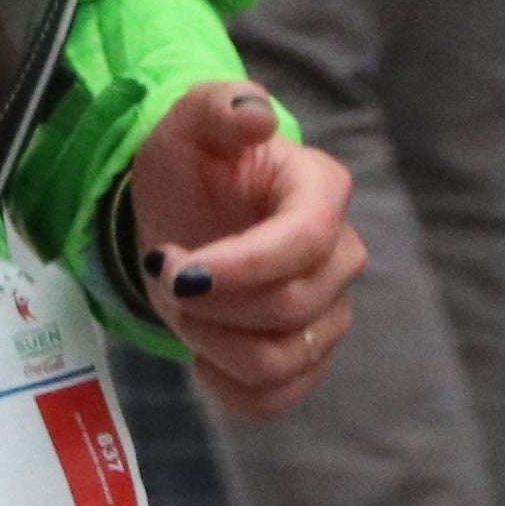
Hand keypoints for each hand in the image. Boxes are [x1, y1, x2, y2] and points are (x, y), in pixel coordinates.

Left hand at [123, 80, 366, 420]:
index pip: (309, 240)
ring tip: (178, 304)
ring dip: (212, 341)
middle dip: (212, 303)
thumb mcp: (189, 121)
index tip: (178, 268)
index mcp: (320, 189)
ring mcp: (328, 312)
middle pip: (293, 306)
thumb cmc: (193, 162)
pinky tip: (199, 350)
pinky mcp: (306, 358)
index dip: (244, 265)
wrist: (183, 210)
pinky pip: (275, 398)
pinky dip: (226, 385)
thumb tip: (257, 114)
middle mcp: (340, 255)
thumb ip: (220, 107)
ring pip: (282, 360)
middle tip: (165, 274)